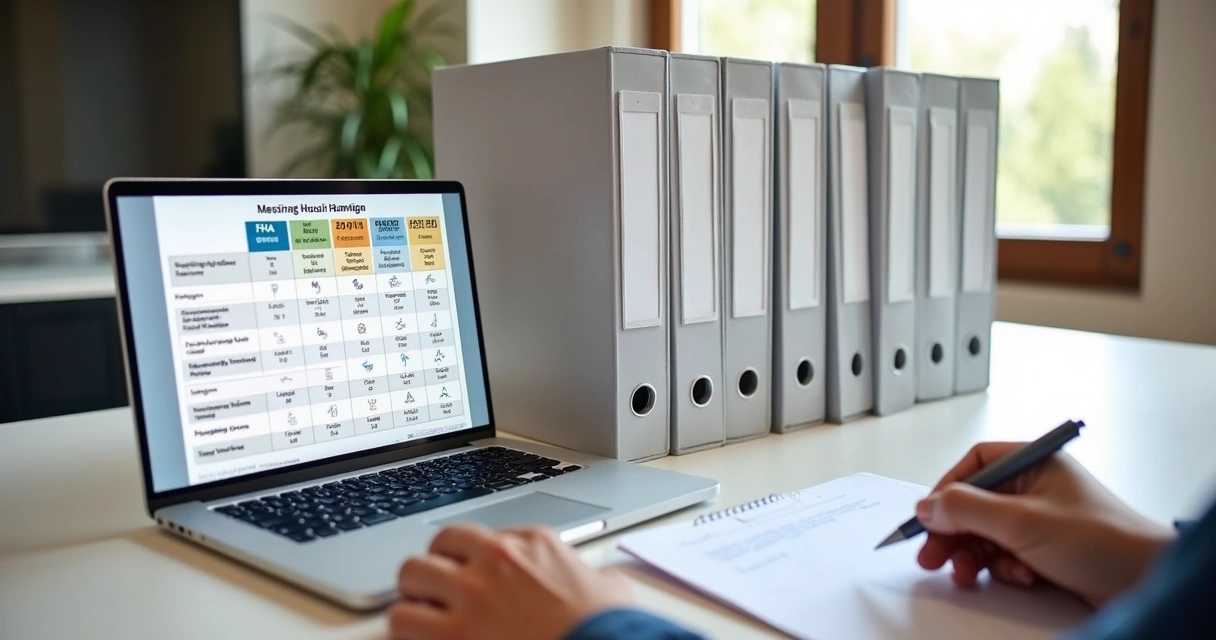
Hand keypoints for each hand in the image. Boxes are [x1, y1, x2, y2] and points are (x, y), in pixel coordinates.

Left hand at [389, 523, 634, 639]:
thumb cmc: (610, 627)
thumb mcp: (607, 585)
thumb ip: (586, 573)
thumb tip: (594, 581)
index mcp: (532, 542)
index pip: (479, 535)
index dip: (469, 557)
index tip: (468, 573)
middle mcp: (496, 560)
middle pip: (437, 545)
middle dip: (434, 568)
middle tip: (438, 591)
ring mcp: (472, 597)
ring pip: (410, 575)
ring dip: (414, 595)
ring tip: (421, 614)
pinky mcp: (454, 636)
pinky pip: (402, 622)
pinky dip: (405, 630)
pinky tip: (417, 638)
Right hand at [915, 442, 1176, 607]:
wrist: (1146, 581)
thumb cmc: (1103, 541)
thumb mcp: (1021, 520)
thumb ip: (967, 509)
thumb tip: (928, 506)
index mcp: (1035, 463)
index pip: (976, 464)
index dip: (948, 488)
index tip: (928, 514)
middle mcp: (1037, 487)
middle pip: (975, 504)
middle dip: (953, 532)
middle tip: (932, 556)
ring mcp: (1042, 520)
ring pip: (987, 533)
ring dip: (974, 555)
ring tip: (967, 574)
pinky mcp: (1047, 550)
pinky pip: (1006, 555)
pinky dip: (1003, 568)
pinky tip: (1019, 577)